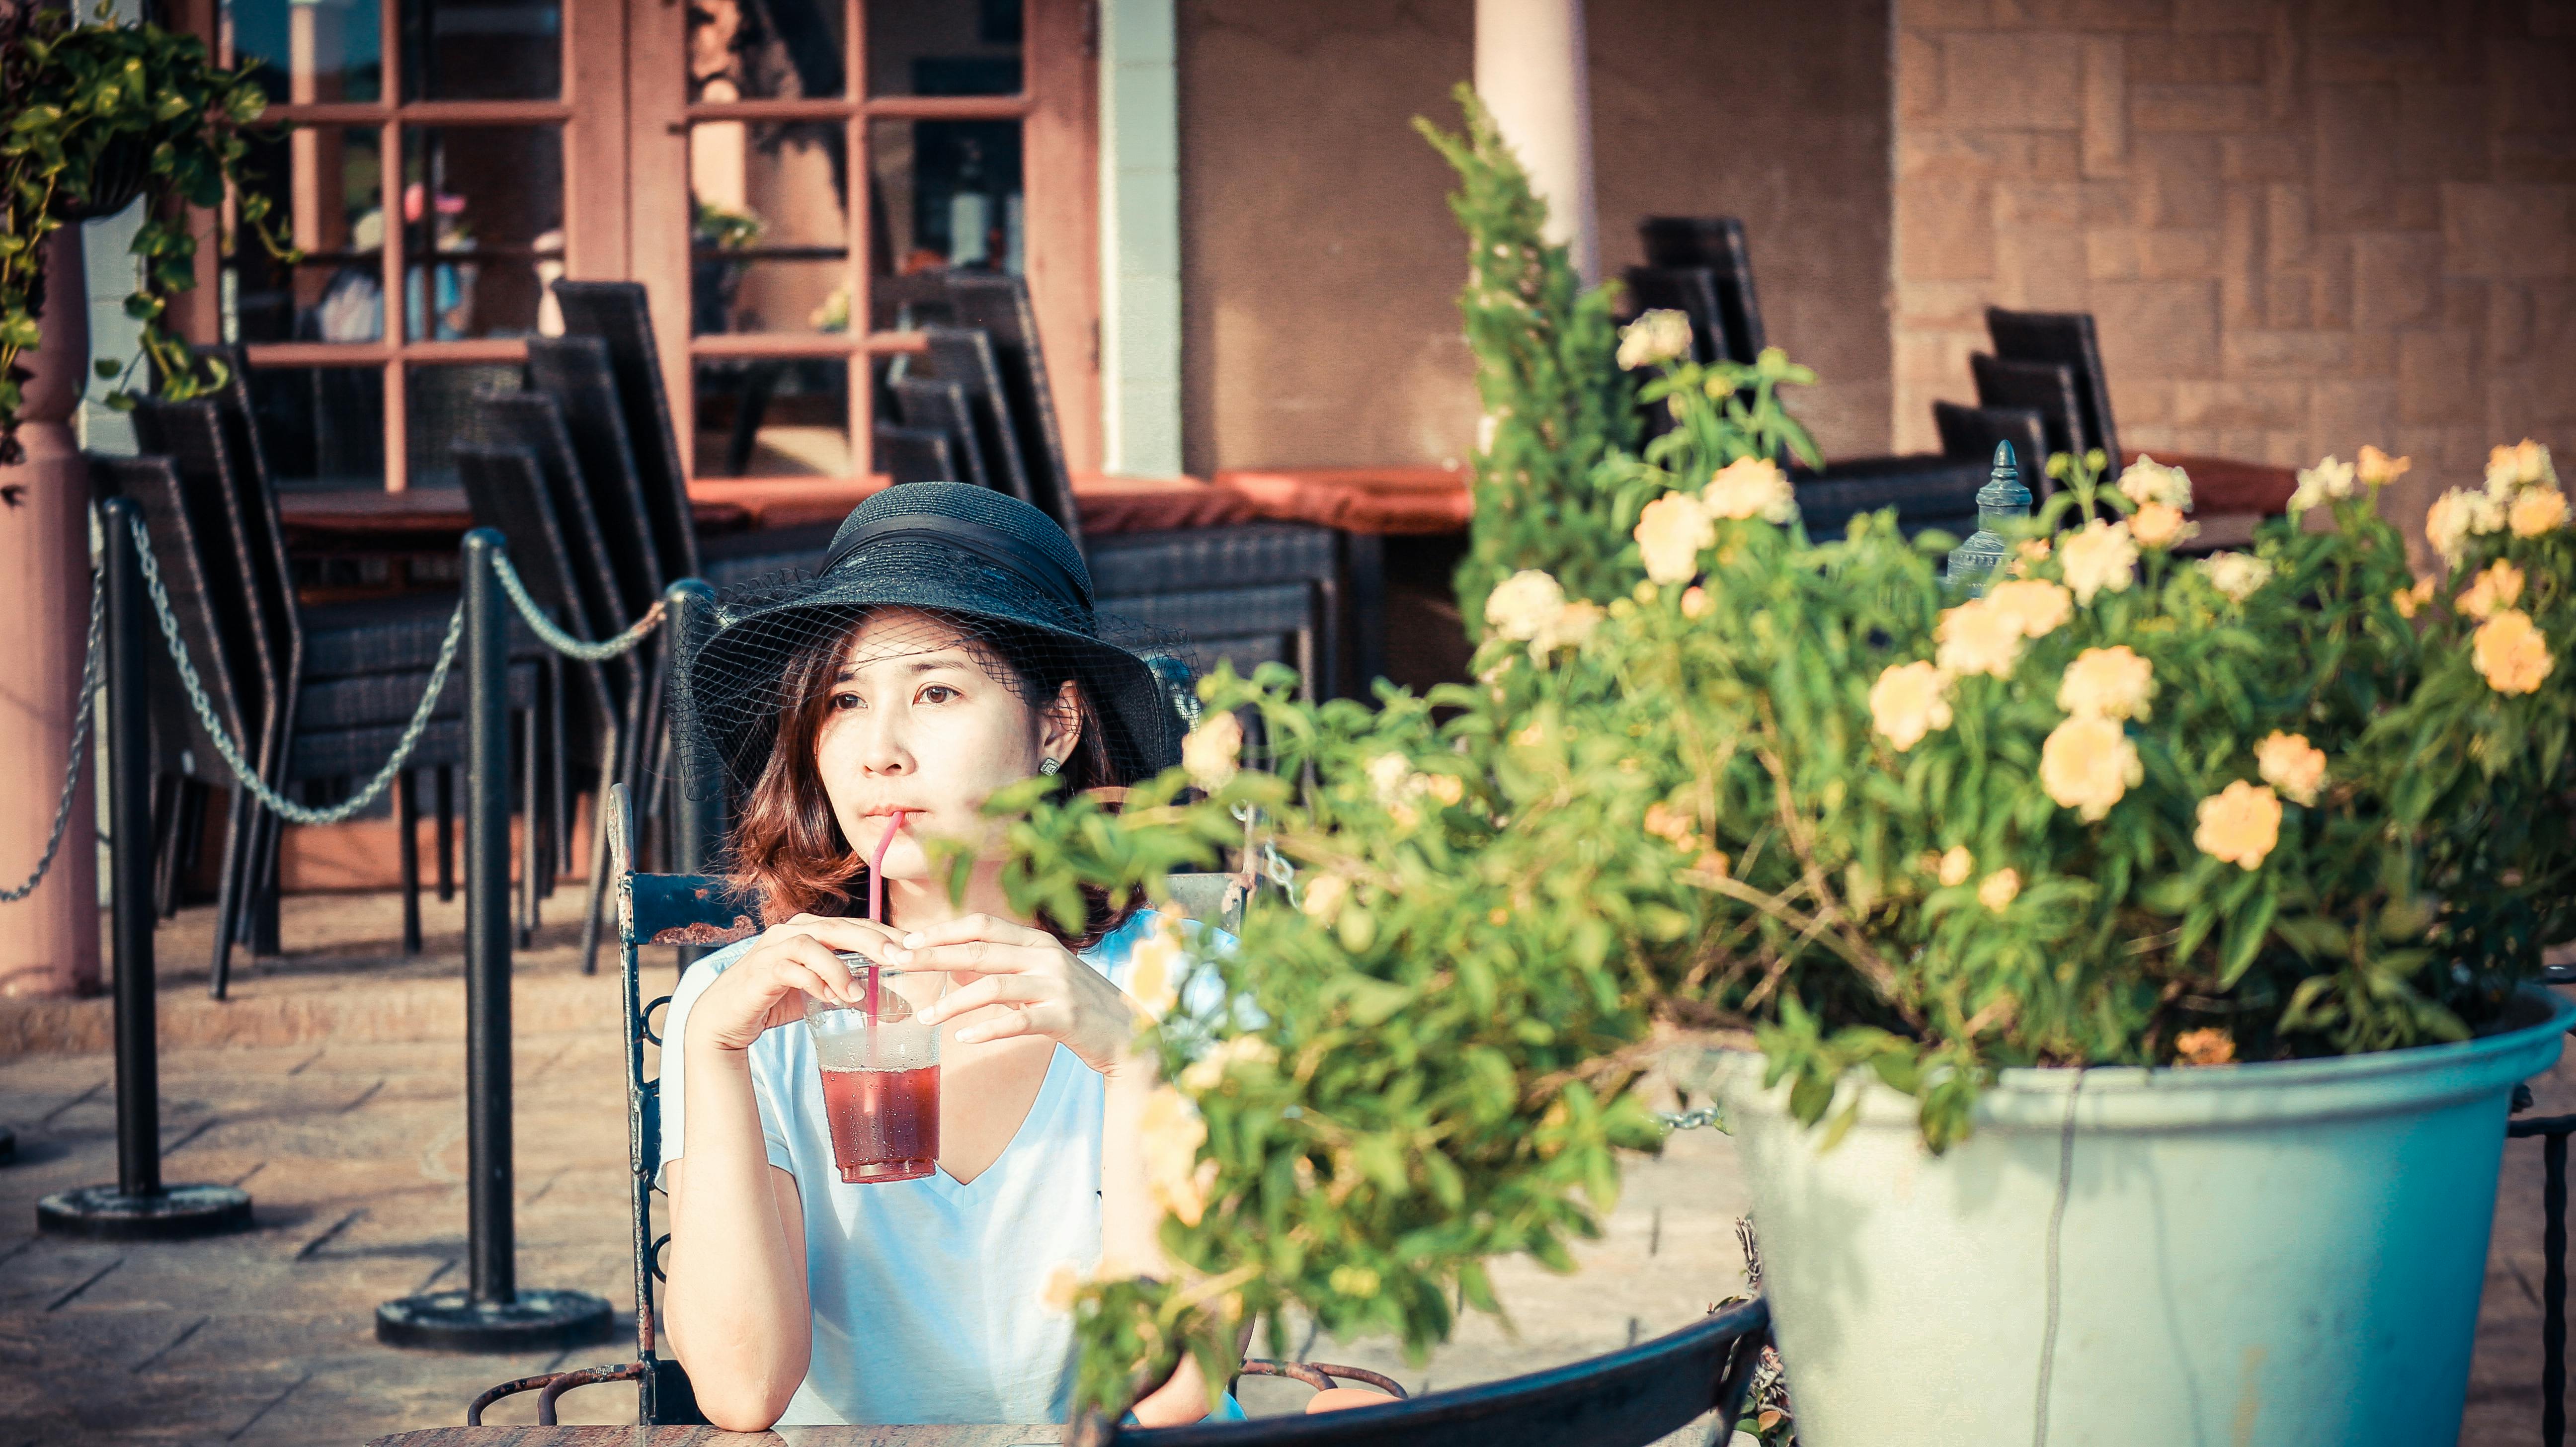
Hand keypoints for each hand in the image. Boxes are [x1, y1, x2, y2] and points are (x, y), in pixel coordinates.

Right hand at [684, 914, 908, 1055]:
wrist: (726, 1017)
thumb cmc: (777, 1000)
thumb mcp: (822, 995)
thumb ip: (854, 994)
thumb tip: (899, 1012)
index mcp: (812, 930)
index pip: (857, 925)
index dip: (888, 934)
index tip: (917, 948)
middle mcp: (793, 930)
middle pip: (840, 927)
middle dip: (874, 941)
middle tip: (901, 960)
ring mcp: (774, 947)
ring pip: (814, 943)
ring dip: (840, 968)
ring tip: (859, 995)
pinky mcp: (761, 969)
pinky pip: (791, 969)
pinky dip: (813, 982)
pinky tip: (828, 999)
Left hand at [899, 914, 1141, 1076]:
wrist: (1129, 1034)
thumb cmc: (1079, 1006)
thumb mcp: (1045, 975)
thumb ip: (1009, 965)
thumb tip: (957, 961)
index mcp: (1038, 942)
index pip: (982, 925)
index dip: (943, 931)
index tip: (907, 941)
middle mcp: (1047, 956)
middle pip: (979, 950)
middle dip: (933, 957)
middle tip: (898, 965)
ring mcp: (1057, 986)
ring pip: (993, 987)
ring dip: (953, 1002)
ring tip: (925, 1018)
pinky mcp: (1065, 1017)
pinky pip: (1018, 1022)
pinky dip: (988, 1030)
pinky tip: (964, 1039)